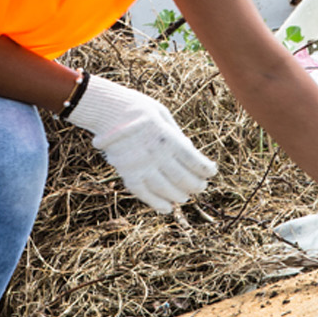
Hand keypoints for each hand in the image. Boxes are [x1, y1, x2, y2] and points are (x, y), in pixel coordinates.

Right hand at [64, 74, 216, 212]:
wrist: (106, 109)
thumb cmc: (137, 108)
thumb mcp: (162, 114)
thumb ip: (176, 134)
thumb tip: (190, 150)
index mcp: (168, 137)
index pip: (194, 160)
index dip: (206, 169)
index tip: (212, 172)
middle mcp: (157, 154)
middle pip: (182, 178)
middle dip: (195, 185)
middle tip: (201, 187)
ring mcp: (141, 166)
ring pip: (165, 189)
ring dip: (178, 196)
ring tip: (185, 197)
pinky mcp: (126, 173)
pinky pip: (143, 193)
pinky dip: (156, 203)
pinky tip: (166, 208)